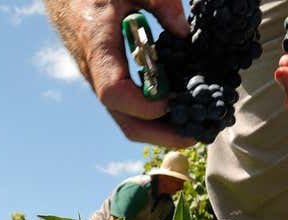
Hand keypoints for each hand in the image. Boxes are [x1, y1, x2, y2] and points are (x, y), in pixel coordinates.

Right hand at [45, 0, 194, 146]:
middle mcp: (94, 70)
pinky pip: (125, 105)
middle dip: (159, 135)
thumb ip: (161, 4)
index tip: (174, 103)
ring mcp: (98, 77)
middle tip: (192, 137)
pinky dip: (150, 114)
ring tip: (188, 128)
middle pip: (123, 119)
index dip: (145, 106)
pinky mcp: (103, 77)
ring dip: (157, 129)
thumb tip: (185, 32)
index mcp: (97, 45)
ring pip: (124, 117)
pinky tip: (173, 109)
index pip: (114, 92)